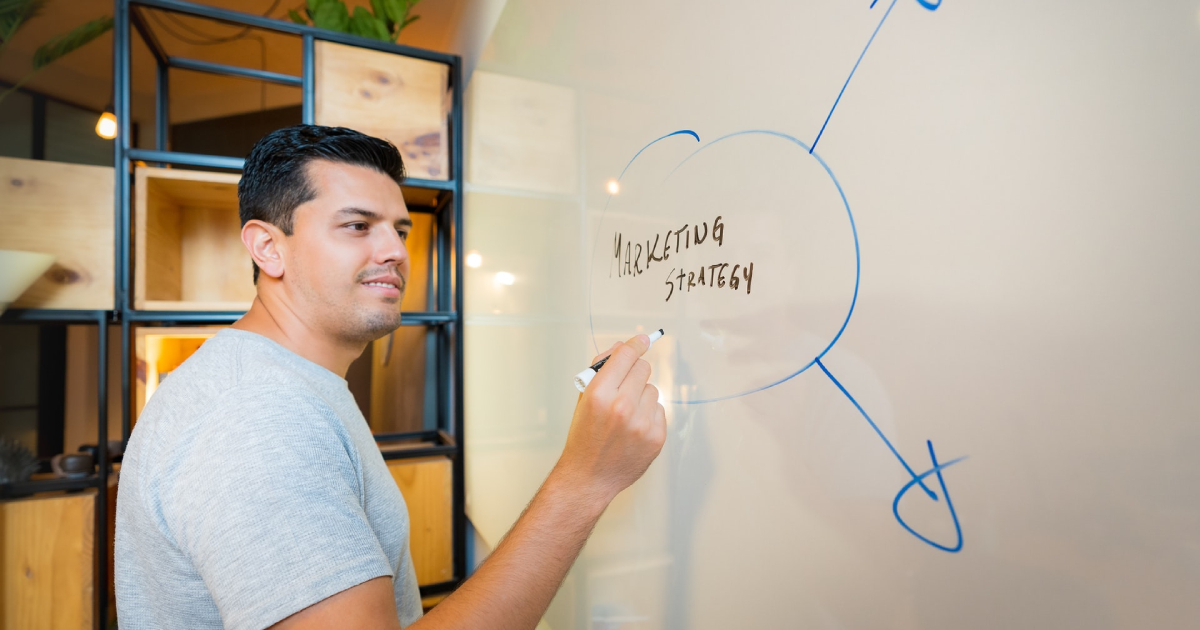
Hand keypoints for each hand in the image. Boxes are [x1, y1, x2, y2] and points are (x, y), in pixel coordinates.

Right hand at [554, 334, 667, 504]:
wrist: (589, 476)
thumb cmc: (584, 436)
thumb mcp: (583, 398)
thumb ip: (601, 369)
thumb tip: (624, 347)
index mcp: (599, 394)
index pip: (625, 356)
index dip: (635, 345)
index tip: (643, 339)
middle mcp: (622, 407)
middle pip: (643, 368)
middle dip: (634, 373)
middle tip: (625, 385)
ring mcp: (641, 423)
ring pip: (653, 389)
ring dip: (641, 396)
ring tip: (626, 414)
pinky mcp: (656, 437)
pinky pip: (659, 409)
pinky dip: (649, 414)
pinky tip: (634, 427)